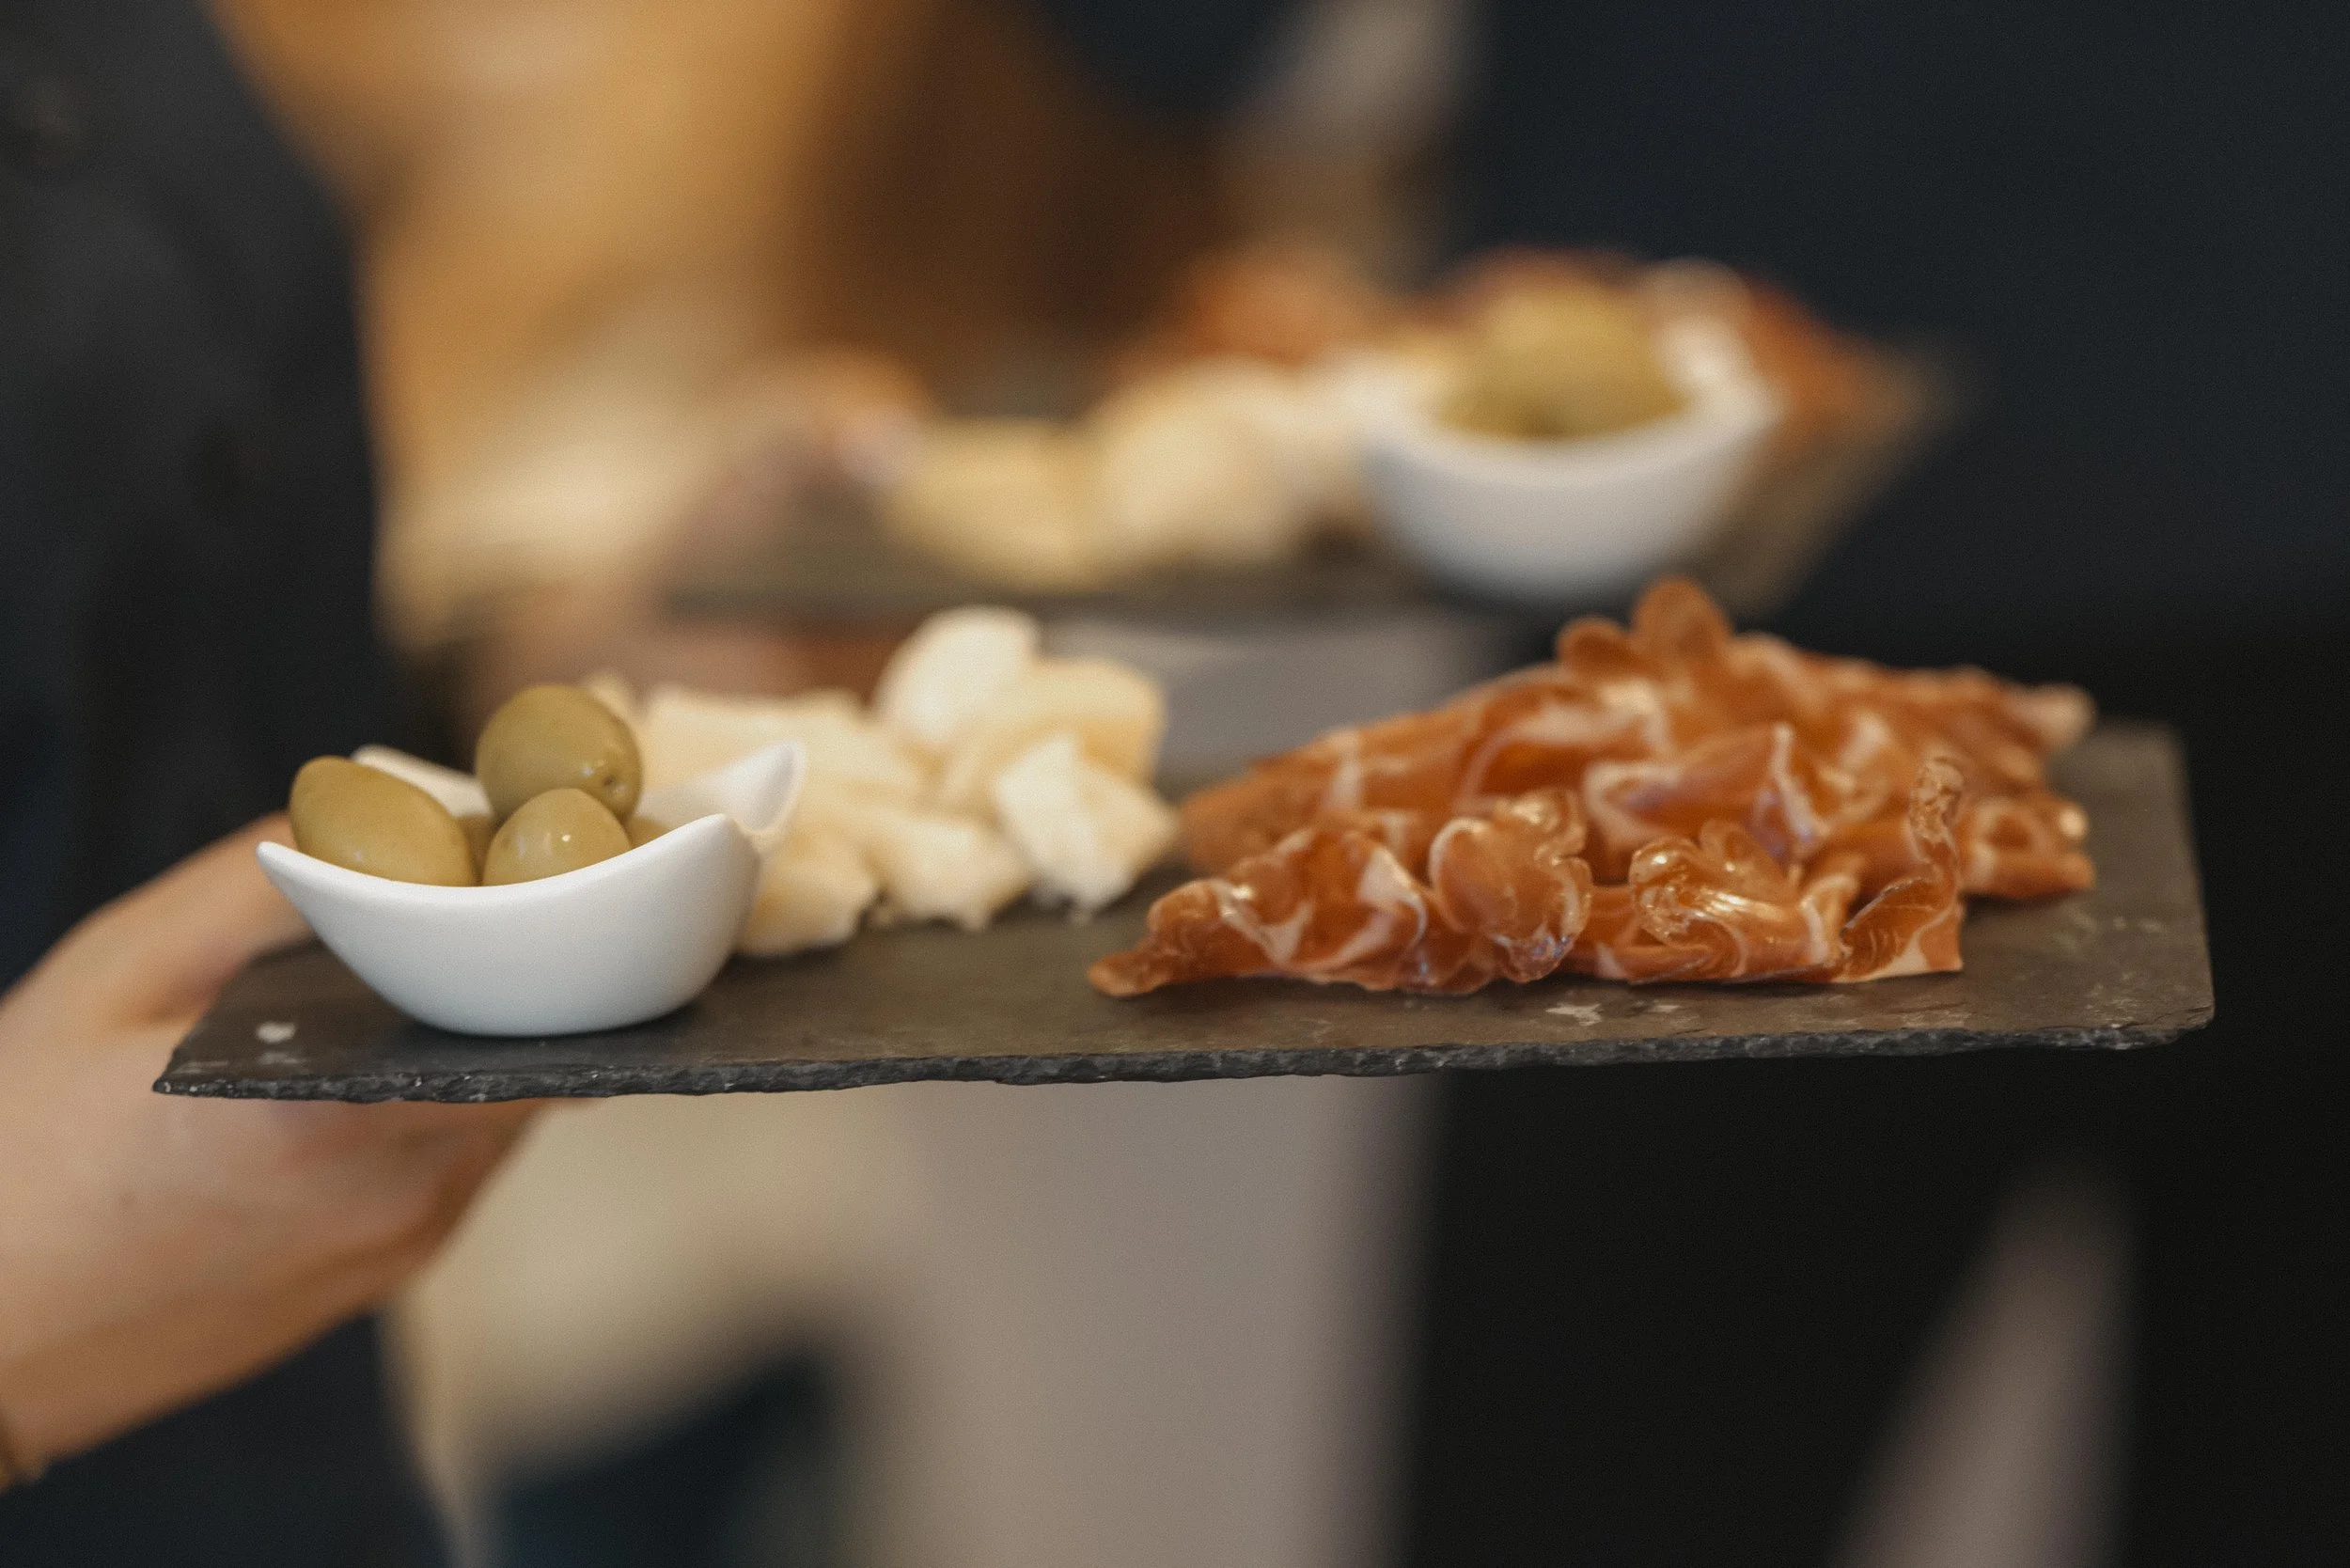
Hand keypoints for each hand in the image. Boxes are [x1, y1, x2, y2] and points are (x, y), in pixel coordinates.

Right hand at [0, 820, 538, 1471]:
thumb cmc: (17, 1154)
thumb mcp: (115, 979)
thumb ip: (253, 895)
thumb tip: (358, 828)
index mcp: (332, 1113)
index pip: (530, 1023)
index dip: (548, 945)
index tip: (538, 883)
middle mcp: (396, 1192)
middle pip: (531, 1061)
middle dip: (510, 986)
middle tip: (472, 913)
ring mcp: (398, 1247)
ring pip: (501, 1115)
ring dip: (474, 1049)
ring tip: (404, 992)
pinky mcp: (383, 1281)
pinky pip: (455, 1167)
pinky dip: (438, 1109)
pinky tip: (362, 1074)